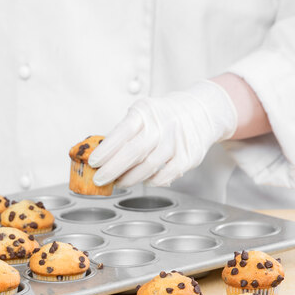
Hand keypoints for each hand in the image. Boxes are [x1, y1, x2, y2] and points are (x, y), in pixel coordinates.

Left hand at [88, 80, 237, 187]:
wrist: (201, 112)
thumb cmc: (162, 117)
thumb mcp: (142, 114)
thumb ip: (123, 134)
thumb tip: (100, 159)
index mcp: (145, 112)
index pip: (122, 132)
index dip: (106, 150)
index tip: (93, 163)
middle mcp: (161, 125)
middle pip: (134, 152)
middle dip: (112, 169)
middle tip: (99, 179)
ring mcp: (176, 142)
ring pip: (148, 166)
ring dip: (129, 178)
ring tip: (118, 182)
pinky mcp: (188, 157)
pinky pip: (165, 175)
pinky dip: (150, 181)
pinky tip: (142, 180)